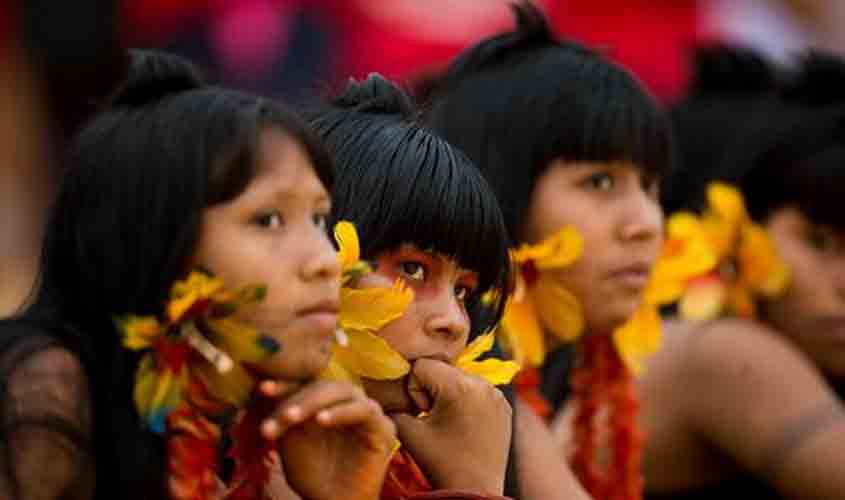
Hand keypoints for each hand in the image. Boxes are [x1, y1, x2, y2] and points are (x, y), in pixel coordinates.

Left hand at [260, 380, 395, 499]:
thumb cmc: (313, 475)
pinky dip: (341, 412)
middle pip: (321, 385)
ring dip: (313, 401)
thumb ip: (285, 416)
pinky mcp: (382, 425)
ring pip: (341, 391)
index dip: (285, 384)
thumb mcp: (291, 443)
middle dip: (296, 399)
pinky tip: (321, 420)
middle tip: (278, 417)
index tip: (263, 389)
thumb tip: (268, 390)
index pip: (305, 384)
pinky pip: (364, 409)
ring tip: (291, 417)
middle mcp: (345, 401)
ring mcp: (364, 410)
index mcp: (323, 402)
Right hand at [390, 359, 511, 494]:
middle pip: (443, 369)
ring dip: (449, 394)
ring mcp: (496, 394)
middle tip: (435, 420)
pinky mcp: (504, 405)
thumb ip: (393, 406)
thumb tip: (386, 391)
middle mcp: (482, 383)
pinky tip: (465, 425)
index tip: (423, 413)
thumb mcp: (409, 432)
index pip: (422, 366)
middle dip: (432, 390)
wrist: (476, 491)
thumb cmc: (441, 462)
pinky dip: (467, 402)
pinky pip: (477, 390)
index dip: (414, 389)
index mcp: (459, 386)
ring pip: (460, 378)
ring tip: (451, 424)